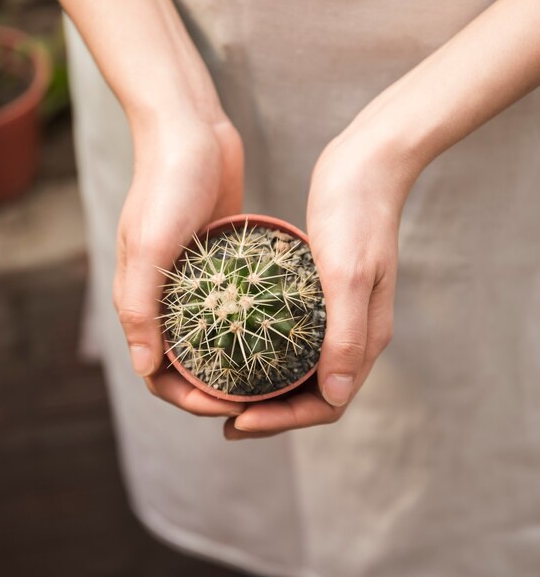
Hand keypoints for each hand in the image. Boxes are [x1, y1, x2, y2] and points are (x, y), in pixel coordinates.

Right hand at [113, 107, 246, 416]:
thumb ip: (141, 307)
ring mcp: (192, 279)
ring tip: (272, 375)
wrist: (189, 130)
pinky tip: (280, 333)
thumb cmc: (166, 183)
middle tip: (257, 397)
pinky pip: (230, 305)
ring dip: (234, 362)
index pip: (156, 369)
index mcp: (140, 297)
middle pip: (187, 361)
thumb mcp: (150, 245)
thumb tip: (143, 367)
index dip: (187, 397)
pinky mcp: (217, 260)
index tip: (227, 403)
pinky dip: (247, 325)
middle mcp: (164, 295)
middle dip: (215, 387)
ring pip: (211, 337)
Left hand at [225, 132, 407, 438]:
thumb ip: (347, 336)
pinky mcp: (319, 293)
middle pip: (310, 393)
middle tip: (222, 417)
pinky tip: (233, 344)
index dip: (282, 421)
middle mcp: (352, 333)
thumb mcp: (350, 275)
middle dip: (268, 413)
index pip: (326, 404)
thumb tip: (334, 397)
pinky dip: (266, 353)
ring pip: (299, 369)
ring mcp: (336, 314)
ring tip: (221, 391)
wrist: (365, 165)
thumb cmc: (357, 215)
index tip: (237, 421)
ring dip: (264, 388)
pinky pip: (292, 338)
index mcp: (364, 338)